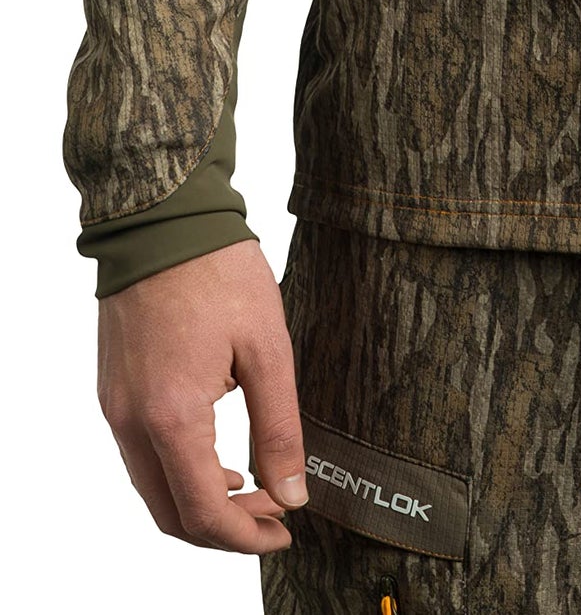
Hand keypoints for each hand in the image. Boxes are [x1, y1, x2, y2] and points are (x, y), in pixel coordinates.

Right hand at [97, 238, 306, 552]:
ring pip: (152, 488)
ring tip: (253, 490)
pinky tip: (217, 458)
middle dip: (224, 530)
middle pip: (170, 514)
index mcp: (171, 416)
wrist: (163, 219)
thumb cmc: (218, 273)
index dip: (245, 536)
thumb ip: (280, 426)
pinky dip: (178, 473)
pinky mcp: (113, 390)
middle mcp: (132, 422)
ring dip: (199, 503)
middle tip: (273, 516)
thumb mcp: (268, 348)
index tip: (284, 529)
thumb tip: (292, 492)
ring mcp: (116, 407)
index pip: (202, 512)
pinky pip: (141, 456)